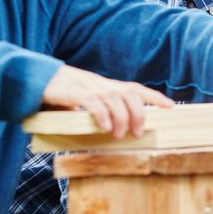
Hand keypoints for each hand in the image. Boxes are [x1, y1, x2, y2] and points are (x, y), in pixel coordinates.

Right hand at [41, 65, 173, 137]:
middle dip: (139, 113)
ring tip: (119, 135)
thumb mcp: (88, 102)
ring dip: (121, 118)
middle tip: (137, 133)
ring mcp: (89, 87)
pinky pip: (93, 102)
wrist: (41, 78)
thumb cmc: (67, 94)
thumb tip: (114, 132)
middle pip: (130, 93)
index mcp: (109, 87)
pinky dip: (102, 115)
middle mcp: (103, 85)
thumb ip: (102, 113)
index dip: (155, 97)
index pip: (137, 89)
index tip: (171, 107)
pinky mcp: (74, 93)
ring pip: (115, 98)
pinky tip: (104, 127)